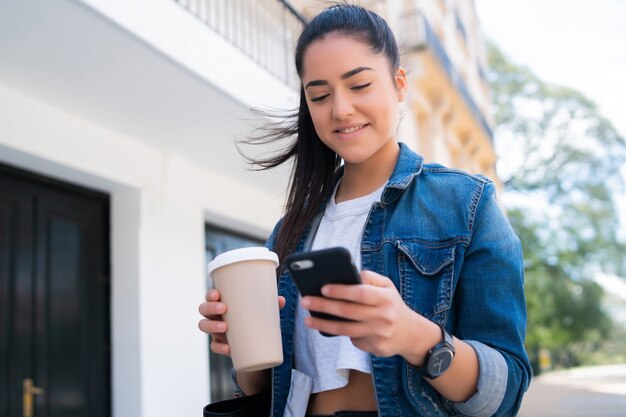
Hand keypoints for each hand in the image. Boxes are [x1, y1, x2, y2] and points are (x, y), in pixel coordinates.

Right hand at [198, 289, 285, 355]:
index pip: (210, 296)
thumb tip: (281, 300)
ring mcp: (214, 330)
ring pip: (204, 326)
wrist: (252, 341)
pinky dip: (219, 347)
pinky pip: (214, 346)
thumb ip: (270, 304)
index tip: (217, 294)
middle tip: (224, 309)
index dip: (210, 294)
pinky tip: (227, 348)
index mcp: (222, 302)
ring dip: (212, 326)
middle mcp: (214, 315)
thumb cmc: (252, 317)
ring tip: (225, 327)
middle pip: (204, 309)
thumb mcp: (260, 310)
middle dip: (211, 307)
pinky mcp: (219, 344)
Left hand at [301, 270, 432, 359]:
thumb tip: (347, 273)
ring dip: (324, 324)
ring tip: (308, 319)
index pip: (361, 293)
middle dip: (324, 306)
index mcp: (385, 298)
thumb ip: (369, 277)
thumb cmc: (392, 305)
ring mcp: (379, 334)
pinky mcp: (375, 348)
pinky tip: (330, 327)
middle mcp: (382, 316)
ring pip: (346, 330)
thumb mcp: (387, 286)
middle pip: (348, 312)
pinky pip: (353, 340)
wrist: (412, 334)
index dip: (341, 291)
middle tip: (305, 301)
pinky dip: (341, 333)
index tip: (323, 288)